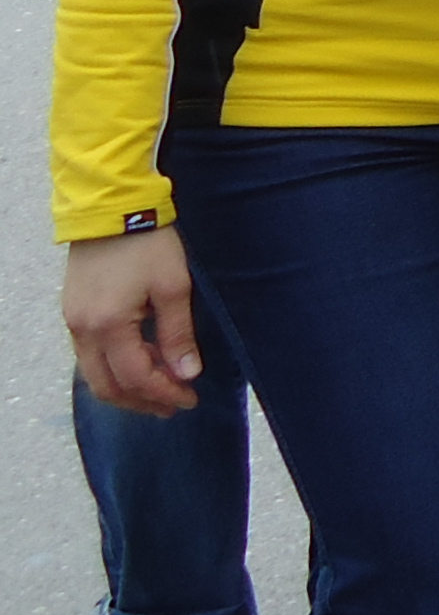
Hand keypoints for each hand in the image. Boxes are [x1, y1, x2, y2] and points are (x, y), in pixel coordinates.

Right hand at [64, 230, 200, 415]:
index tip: (189, 399)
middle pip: (108, 386)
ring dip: (126, 388)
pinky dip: (113, 369)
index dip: (163, 393)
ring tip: (158, 390)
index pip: (136, 377)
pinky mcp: (73, 313)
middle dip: (142, 401)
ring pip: (94, 375)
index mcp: (108, 326)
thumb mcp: (173, 286)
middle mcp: (83, 331)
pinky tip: (137, 365)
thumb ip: (177, 334)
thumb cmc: (147, 243)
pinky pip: (88, 357)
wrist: (111, 208)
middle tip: (173, 405)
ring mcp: (73, 323)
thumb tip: (187, 374)